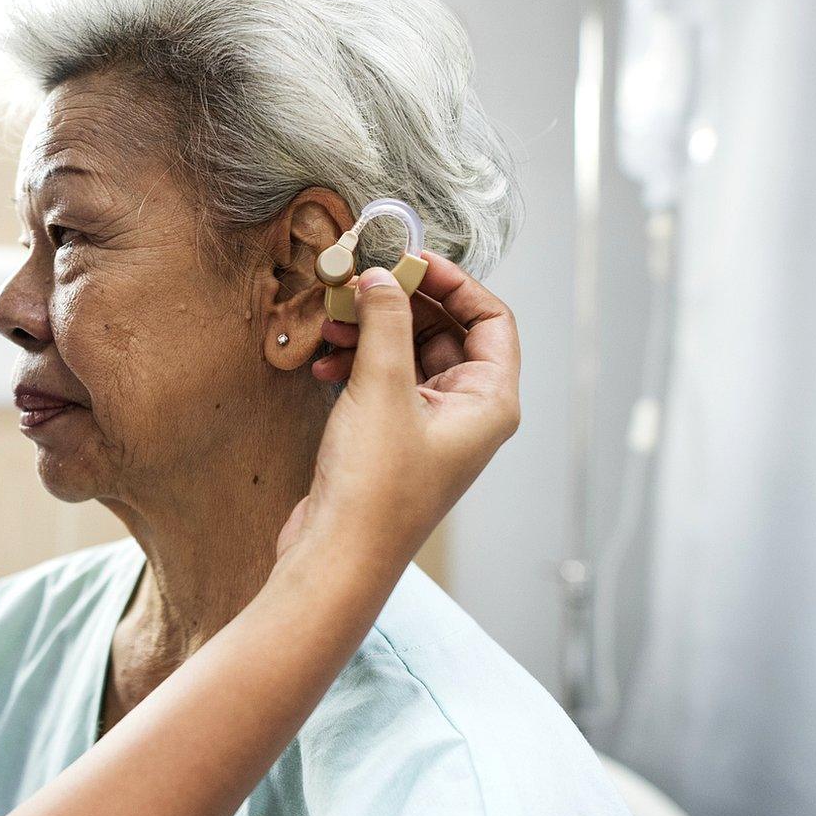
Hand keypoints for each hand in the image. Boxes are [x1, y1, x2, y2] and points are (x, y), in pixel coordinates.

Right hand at [278, 251, 520, 562]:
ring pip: (408, 355)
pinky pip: (382, 381)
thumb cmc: (375, 490)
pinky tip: (324, 360)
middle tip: (363, 279)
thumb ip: (386, 322)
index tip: (410, 259)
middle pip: (447, 331)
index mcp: (490, 402)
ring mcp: (430, 427)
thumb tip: (382, 276)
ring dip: (372, 332)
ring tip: (335, 320)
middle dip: (402, 304)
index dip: (454, 283)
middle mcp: (468, 413)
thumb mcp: (382, 389)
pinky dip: (356, 363)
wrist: (338, 557)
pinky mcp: (393, 439)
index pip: (491, 319)